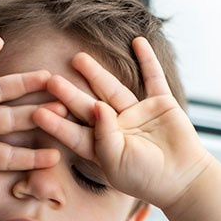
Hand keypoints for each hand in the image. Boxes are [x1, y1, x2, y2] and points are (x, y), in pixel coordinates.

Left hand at [34, 37, 211, 209]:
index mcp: (102, 148)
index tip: (37, 112)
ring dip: (97, 74)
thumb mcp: (116, 162)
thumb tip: (96, 106)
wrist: (183, 178)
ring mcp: (138, 114)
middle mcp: (117, 128)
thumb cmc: (146, 177)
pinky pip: (153, 78)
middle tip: (50, 79)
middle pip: (88, 107)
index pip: (74, 133)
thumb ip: (104, 136)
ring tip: (78, 58)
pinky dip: (147, 60)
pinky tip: (137, 41)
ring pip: (113, 89)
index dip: (56, 123)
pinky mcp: (160, 104)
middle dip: (69, 94)